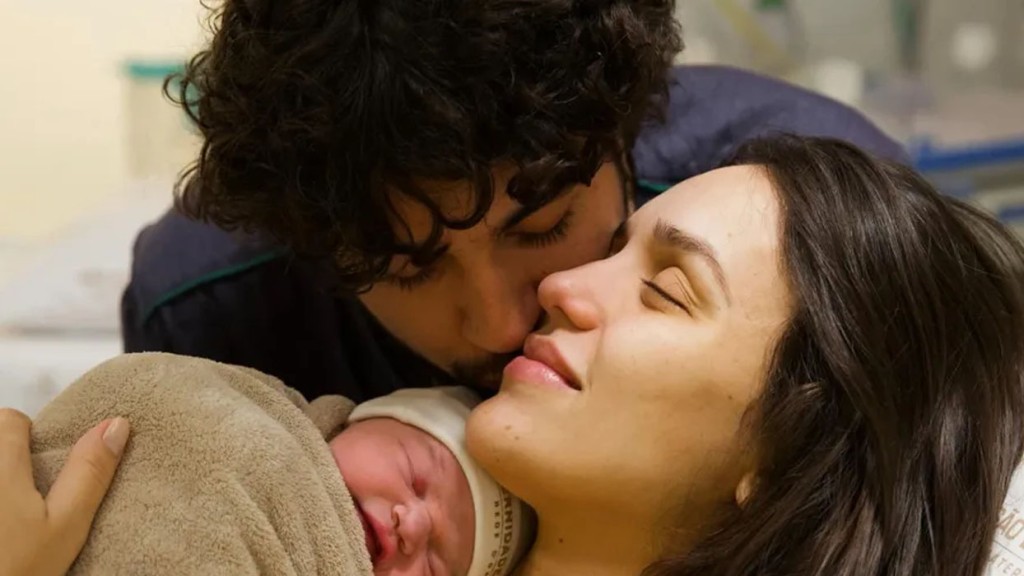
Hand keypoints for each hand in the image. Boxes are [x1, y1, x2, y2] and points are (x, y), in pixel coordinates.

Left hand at [0, 409, 129, 575]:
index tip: (40, 470)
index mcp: (0, 463)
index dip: (29, 438)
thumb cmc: (14, 570)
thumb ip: (89, 473)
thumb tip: (117, 425)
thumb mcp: (65, 527)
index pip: (11, 418)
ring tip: (6, 517)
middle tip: (22, 499)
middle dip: (6, 460)